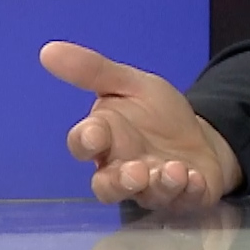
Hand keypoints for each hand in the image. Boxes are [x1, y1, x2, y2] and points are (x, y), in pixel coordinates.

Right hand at [41, 40, 240, 210]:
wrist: (202, 136)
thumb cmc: (157, 115)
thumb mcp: (131, 84)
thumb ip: (93, 71)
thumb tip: (48, 50)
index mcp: (106, 139)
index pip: (84, 145)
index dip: (85, 142)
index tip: (93, 134)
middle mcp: (123, 170)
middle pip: (107, 186)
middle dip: (120, 181)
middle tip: (136, 171)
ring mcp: (153, 188)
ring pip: (146, 196)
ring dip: (159, 185)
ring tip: (173, 171)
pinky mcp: (185, 197)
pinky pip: (184, 199)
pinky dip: (189, 190)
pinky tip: (196, 178)